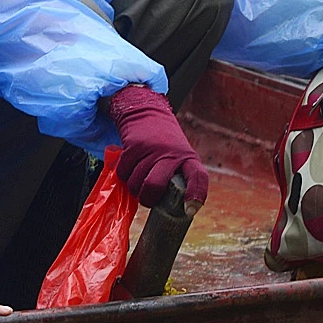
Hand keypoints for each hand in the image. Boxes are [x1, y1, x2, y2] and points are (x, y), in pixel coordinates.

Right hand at [107, 84, 207, 207]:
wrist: (146, 112)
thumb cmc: (164, 143)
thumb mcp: (178, 155)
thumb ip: (177, 176)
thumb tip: (170, 207)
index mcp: (188, 157)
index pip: (198, 177)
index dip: (196, 194)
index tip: (190, 209)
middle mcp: (171, 153)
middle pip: (156, 185)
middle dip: (148, 199)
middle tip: (147, 200)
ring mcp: (151, 149)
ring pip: (136, 182)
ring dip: (134, 188)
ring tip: (137, 182)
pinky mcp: (133, 146)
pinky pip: (123, 172)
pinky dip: (124, 176)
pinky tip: (129, 169)